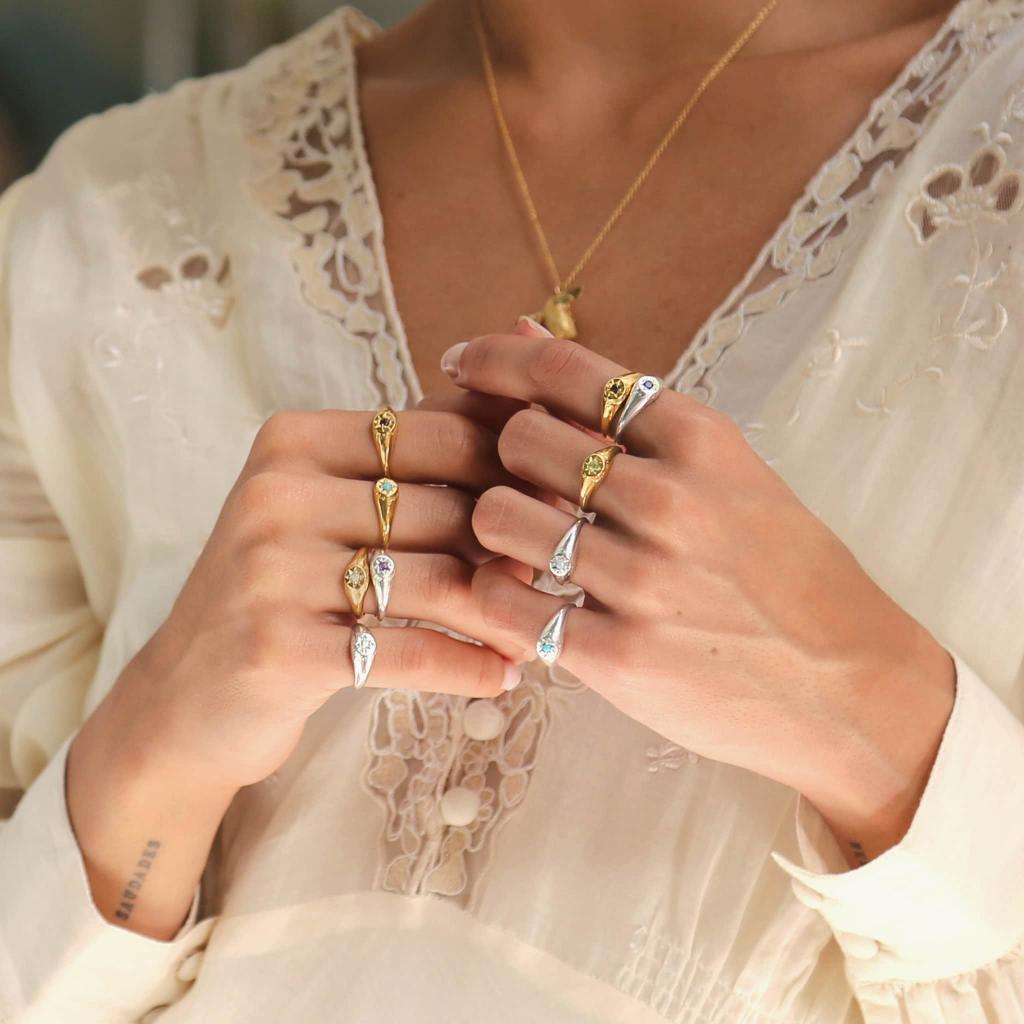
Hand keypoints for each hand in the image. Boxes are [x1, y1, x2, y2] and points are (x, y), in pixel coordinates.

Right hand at [106, 402, 532, 794]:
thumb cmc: (281, 589)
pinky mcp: (280, 648)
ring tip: (544, 626)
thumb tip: (528, 426)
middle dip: (513, 543)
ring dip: (505, 611)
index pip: (438, 433)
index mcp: (295, 441)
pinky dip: (467, 666)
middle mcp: (278, 495)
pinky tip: (503, 675)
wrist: (188, 694)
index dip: (513, 466)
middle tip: (566, 568)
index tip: (561, 497)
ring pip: (436, 581)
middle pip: (443, 509)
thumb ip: (411, 463)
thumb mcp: (325, 506)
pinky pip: (408, 653)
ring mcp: (273, 571)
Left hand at [441, 329, 956, 862]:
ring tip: (525, 552)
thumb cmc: (781, 571)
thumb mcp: (727, 471)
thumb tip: (527, 330)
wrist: (849, 684)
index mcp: (701, 438)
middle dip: (500, 458)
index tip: (460, 366)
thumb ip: (626, 410)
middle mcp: (670, 499)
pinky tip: (526, 607)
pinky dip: (496, 600)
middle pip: (516, 439)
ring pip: (496, 517)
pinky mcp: (620, 656)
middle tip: (516, 488)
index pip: (565, 369)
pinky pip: (506, 605)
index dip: (495, 359)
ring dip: (493, 531)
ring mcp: (644, 580)